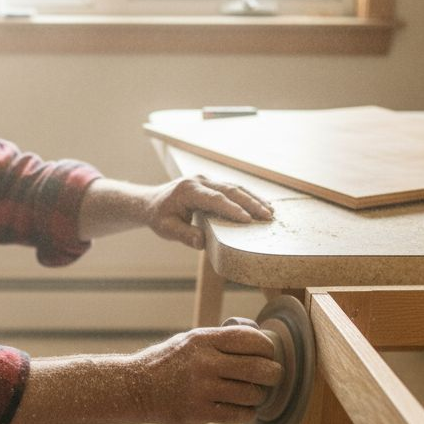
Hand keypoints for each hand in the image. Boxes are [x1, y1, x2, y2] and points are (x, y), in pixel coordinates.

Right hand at [130, 325, 282, 423]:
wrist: (137, 387)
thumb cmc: (169, 362)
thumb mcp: (190, 341)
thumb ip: (221, 341)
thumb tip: (260, 342)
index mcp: (203, 340)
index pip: (251, 340)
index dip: (267, 348)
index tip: (268, 354)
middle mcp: (204, 363)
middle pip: (259, 369)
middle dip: (274, 373)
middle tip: (273, 375)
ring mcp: (201, 390)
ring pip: (252, 395)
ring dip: (259, 395)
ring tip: (254, 393)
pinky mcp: (198, 412)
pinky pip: (238, 414)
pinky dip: (247, 412)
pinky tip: (244, 407)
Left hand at [146, 175, 272, 248]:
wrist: (152, 202)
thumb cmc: (159, 217)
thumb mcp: (166, 229)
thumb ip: (184, 235)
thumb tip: (202, 243)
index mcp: (188, 190)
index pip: (215, 199)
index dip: (232, 209)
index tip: (248, 220)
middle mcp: (199, 181)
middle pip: (230, 190)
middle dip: (250, 202)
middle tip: (268, 216)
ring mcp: (207, 180)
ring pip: (234, 187)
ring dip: (253, 199)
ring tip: (271, 212)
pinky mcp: (212, 184)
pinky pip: (232, 189)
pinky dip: (248, 197)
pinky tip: (261, 205)